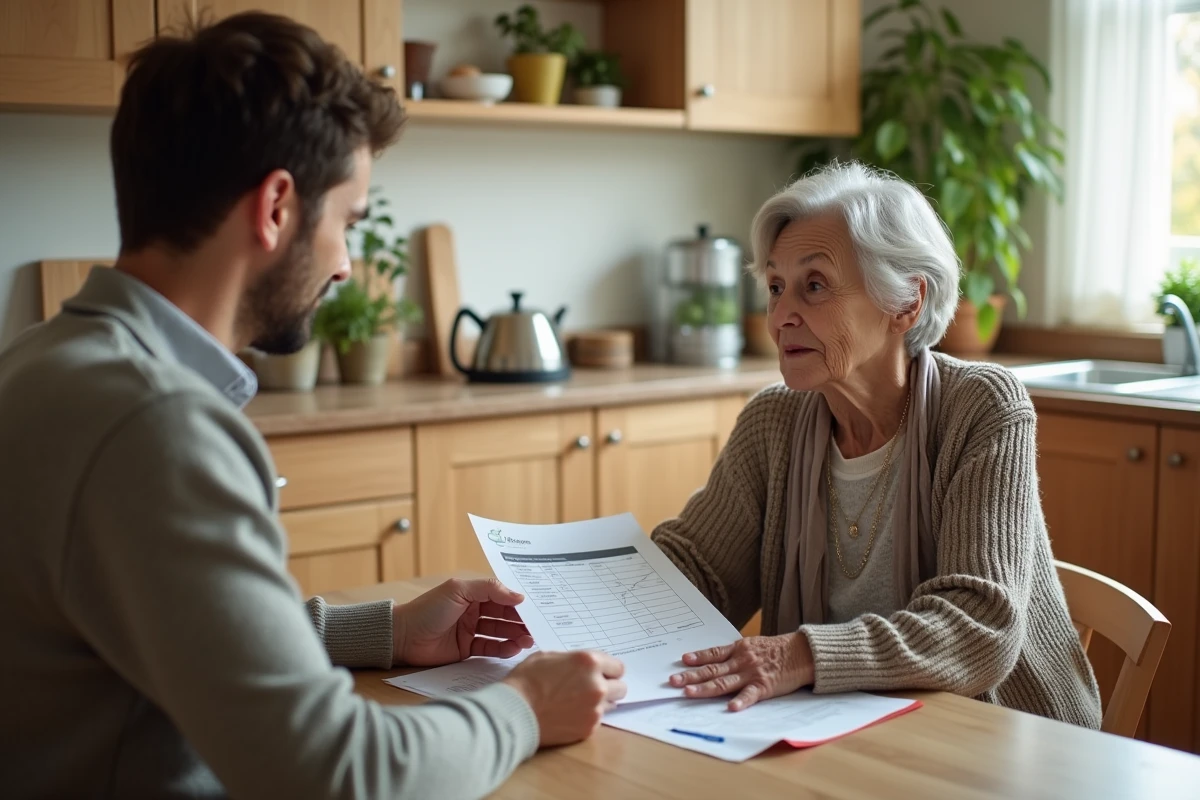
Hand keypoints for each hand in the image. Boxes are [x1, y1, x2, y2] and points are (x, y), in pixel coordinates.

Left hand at [393, 578, 533, 666]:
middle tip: (538, 628)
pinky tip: (513, 649)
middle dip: (521, 621)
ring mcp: (471, 630)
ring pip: (500, 632)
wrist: (402, 637)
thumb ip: (489, 589)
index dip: (519, 602)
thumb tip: (519, 596)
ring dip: (515, 635)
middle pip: (504, 615)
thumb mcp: (458, 591)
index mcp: (472, 593)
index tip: (538, 607)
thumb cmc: (427, 609)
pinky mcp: (466, 650)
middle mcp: (474, 610)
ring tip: (529, 641)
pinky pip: (490, 648)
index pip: (502, 596)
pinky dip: (503, 649)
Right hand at [503, 651, 626, 746]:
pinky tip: (569, 714)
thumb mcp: (548, 656)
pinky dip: (587, 717)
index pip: (618, 667)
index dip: (608, 670)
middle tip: (591, 688)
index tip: (601, 674)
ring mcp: (595, 710)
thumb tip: (581, 667)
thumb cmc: (526, 680)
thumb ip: (572, 660)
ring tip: (577, 702)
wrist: (515, 713)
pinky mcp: (588, 729)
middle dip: (609, 686)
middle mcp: (597, 686)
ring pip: (611, 705)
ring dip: (600, 703)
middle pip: (621, 687)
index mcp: (589, 662)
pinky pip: (597, 721)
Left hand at [669, 633, 814, 710]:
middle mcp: (741, 661)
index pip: (713, 654)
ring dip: (705, 688)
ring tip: (689, 693)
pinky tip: (730, 708)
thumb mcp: (753, 645)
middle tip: (673, 682)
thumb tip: (713, 659)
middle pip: (712, 669)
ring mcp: (752, 674)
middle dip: (691, 676)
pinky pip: (750, 695)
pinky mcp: (764, 686)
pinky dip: (740, 701)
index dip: (697, 658)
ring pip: (724, 683)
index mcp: (738, 649)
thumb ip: (734, 653)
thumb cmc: (776, 650)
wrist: (802, 653)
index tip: (681, 661)